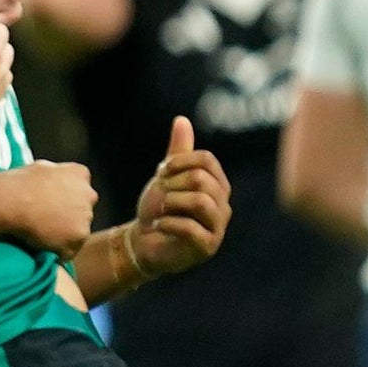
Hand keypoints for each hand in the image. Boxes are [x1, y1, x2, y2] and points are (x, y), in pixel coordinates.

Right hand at [0, 159, 98, 256]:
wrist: (11, 201)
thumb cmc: (18, 184)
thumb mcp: (39, 168)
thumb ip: (54, 175)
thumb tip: (49, 181)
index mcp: (79, 173)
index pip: (80, 187)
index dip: (66, 196)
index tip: (52, 202)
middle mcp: (88, 194)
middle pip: (82, 210)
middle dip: (68, 216)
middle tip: (46, 221)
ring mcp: (85, 217)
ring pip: (78, 230)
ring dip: (64, 234)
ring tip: (41, 237)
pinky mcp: (79, 236)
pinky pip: (69, 249)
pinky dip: (58, 252)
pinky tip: (41, 249)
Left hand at [129, 118, 231, 279]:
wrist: (144, 242)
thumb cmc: (160, 208)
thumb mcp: (166, 177)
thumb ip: (177, 151)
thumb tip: (181, 119)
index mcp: (217, 185)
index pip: (206, 160)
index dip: (178, 162)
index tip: (161, 173)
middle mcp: (223, 205)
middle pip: (200, 179)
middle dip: (171, 185)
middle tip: (159, 196)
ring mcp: (218, 227)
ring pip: (199, 201)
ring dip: (170, 203)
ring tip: (160, 211)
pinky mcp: (206, 246)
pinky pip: (189, 228)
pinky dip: (166, 223)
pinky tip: (156, 225)